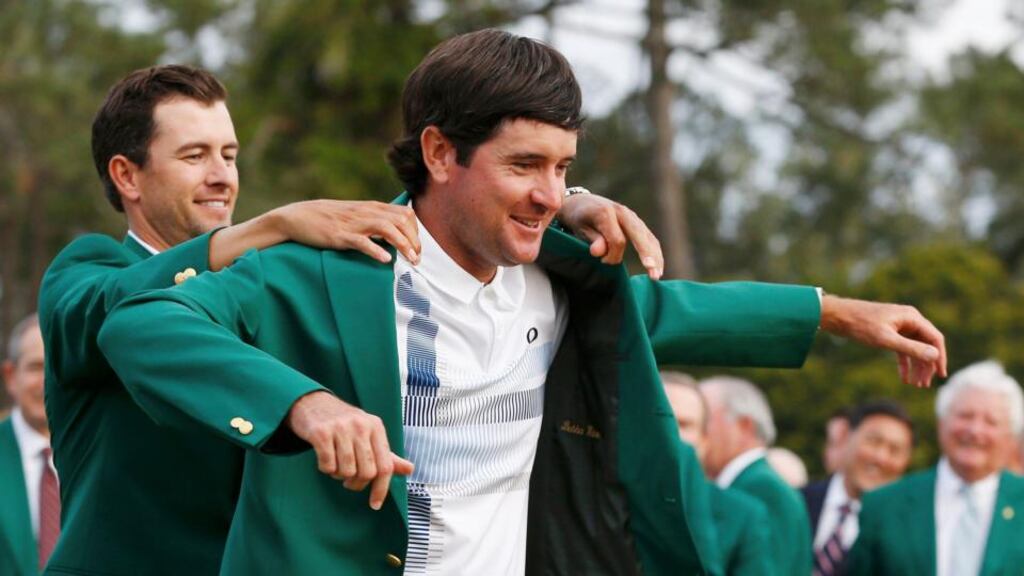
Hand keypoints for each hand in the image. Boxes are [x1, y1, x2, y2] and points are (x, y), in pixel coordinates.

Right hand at [272, 200, 419, 263]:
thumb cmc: (329, 219)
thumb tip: (394, 234)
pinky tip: (385, 259)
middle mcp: (366, 212)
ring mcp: (353, 223)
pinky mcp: (340, 235)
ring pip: (387, 229)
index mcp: (372, 207)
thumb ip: (374, 220)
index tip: (417, 248)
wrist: (298, 216)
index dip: (415, 231)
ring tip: (411, 260)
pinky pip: (361, 241)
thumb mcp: (355, 215)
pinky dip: (376, 250)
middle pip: (401, 220)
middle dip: (414, 240)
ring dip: (403, 245)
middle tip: (417, 259)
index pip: (405, 213)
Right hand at [286, 391, 413, 509]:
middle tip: (348, 480)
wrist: (312, 402)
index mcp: (376, 427)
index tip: (375, 504)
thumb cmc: (344, 423)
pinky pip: (327, 465)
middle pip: (367, 472)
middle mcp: (361, 425)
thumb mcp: (368, 433)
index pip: (385, 466)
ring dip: (340, 476)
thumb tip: (410, 469)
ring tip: (336, 466)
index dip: (381, 489)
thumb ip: (387, 454)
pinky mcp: (321, 433)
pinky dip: (325, 469)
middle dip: (357, 483)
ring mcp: (340, 428)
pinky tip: (324, 459)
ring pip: (347, 471)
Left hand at [557, 192, 663, 278]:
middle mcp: (623, 212)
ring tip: (656, 276)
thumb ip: (592, 239)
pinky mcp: (637, 224)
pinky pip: (650, 239)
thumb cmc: (579, 219)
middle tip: (653, 275)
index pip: (618, 239)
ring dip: (655, 257)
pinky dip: (655, 253)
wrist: (581, 203)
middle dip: (647, 255)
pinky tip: (658, 268)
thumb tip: (599, 252)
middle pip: (639, 235)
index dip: (612, 255)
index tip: (602, 261)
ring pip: (648, 238)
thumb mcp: (579, 228)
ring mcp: (633, 217)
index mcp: (607, 212)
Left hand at [820, 295, 947, 387]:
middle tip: (924, 385)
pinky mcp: (888, 332)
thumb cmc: (861, 325)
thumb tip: (935, 355)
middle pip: (925, 345)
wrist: (837, 316)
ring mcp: (899, 326)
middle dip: (926, 366)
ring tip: (916, 385)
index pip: (935, 339)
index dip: (939, 357)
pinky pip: (901, 350)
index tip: (940, 375)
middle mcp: (908, 320)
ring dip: (916, 367)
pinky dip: (903, 363)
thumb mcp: (886, 339)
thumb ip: (910, 348)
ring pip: (914, 349)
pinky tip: (904, 379)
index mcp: (912, 318)